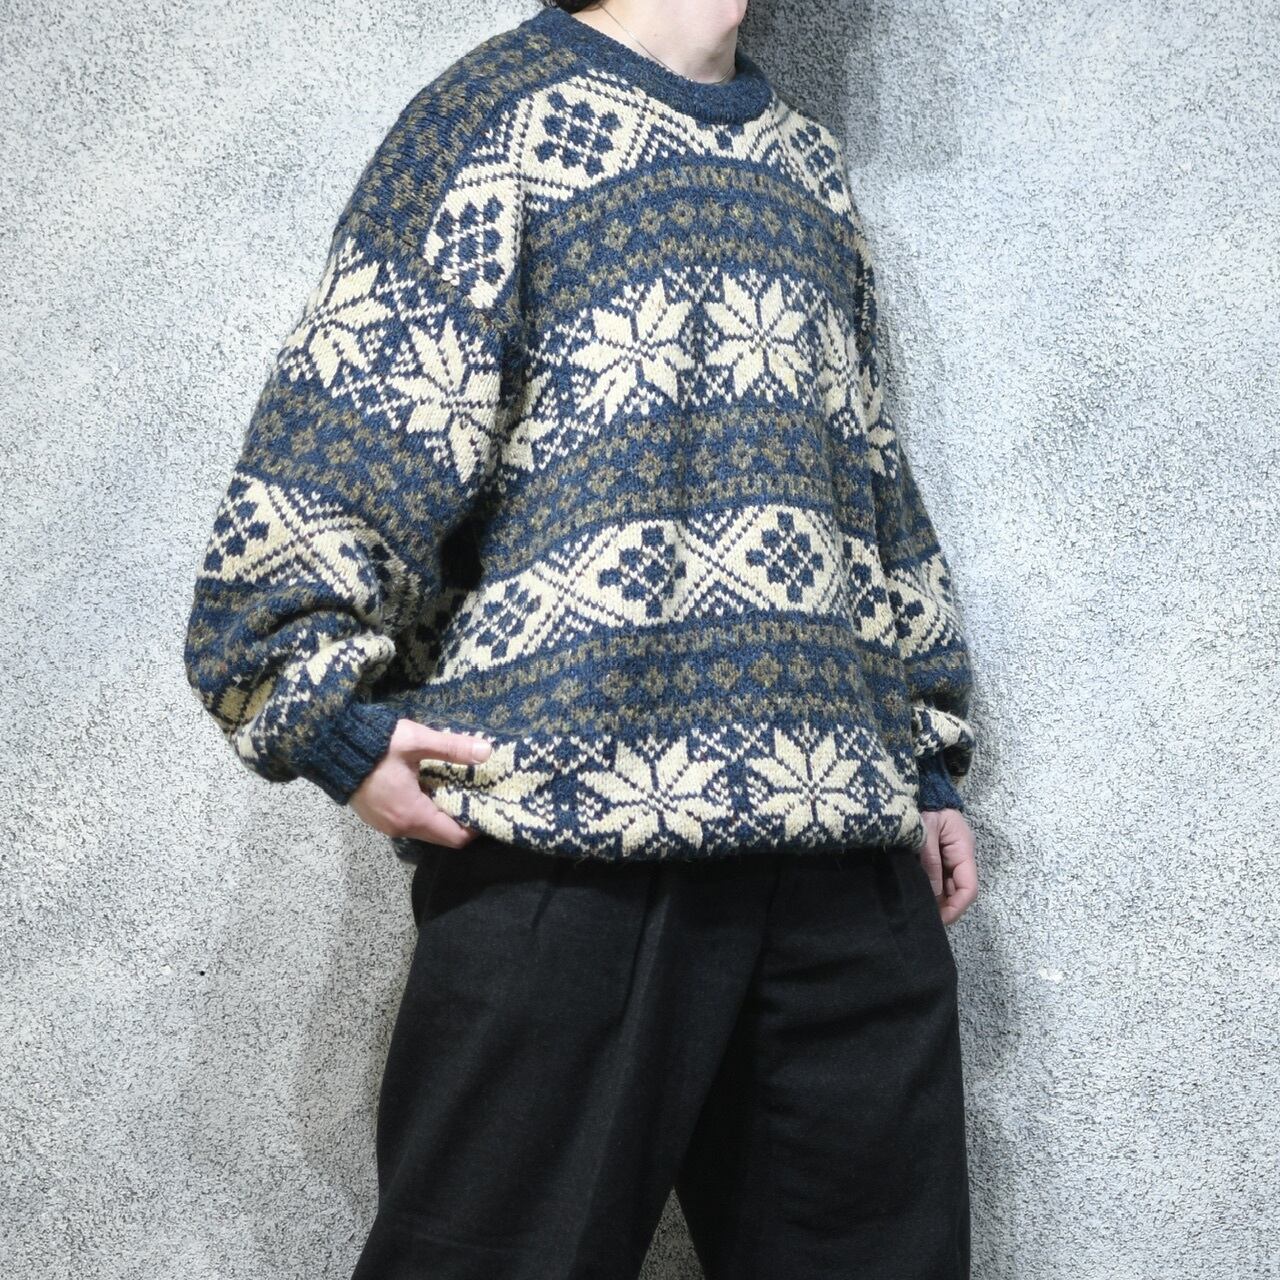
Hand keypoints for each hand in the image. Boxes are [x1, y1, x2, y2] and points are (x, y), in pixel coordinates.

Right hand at [347, 717, 490, 847]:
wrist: (330, 745)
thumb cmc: (375, 744)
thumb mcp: (417, 742)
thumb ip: (452, 748)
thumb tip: (486, 751)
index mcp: (412, 815)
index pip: (455, 838)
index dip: (475, 826)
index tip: (487, 804)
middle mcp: (399, 827)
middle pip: (441, 836)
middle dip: (460, 820)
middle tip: (474, 794)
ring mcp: (385, 824)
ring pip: (425, 830)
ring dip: (441, 814)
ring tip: (454, 788)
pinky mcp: (376, 817)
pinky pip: (409, 822)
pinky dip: (424, 811)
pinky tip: (428, 787)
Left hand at [918, 808, 977, 924]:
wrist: (922, 789)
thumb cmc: (926, 806)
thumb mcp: (926, 831)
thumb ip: (930, 861)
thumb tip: (933, 893)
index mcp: (964, 850)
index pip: (969, 888)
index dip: (957, 907)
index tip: (940, 920)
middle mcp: (960, 857)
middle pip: (959, 891)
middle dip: (945, 907)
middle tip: (923, 919)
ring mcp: (949, 857)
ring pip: (947, 887)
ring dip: (936, 900)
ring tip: (918, 910)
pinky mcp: (937, 856)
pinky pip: (937, 878)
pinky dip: (929, 889)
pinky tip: (916, 895)